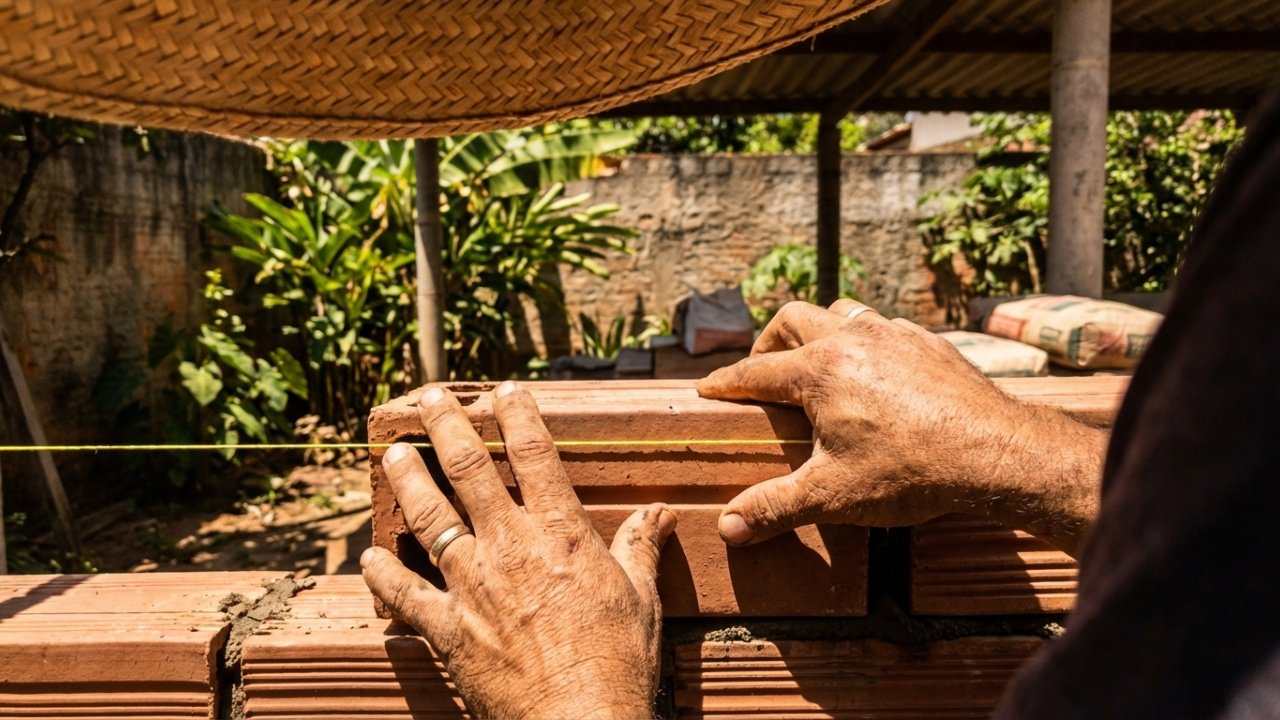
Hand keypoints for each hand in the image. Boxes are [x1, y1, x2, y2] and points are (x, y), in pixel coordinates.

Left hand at [362, 381, 674, 718]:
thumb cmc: (619, 663)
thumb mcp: (642, 598)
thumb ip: (641, 548)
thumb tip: (660, 513)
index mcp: (561, 534)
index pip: (535, 455)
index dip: (518, 416)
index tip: (506, 391)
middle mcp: (510, 548)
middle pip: (469, 470)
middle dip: (446, 427)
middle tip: (429, 398)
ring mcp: (473, 587)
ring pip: (430, 518)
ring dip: (408, 480)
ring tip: (392, 453)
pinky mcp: (447, 630)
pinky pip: (404, 595)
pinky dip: (384, 575)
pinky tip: (370, 558)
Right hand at [697, 300, 1103, 554]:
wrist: (997, 452)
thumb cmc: (912, 472)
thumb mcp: (833, 496)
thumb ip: (775, 508)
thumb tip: (727, 528)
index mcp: (819, 371)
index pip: (754, 372)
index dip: (725, 383)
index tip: (706, 390)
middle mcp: (851, 340)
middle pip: (791, 319)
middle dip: (767, 343)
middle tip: (762, 373)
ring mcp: (893, 335)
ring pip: (840, 311)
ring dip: (819, 330)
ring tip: (815, 363)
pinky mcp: (928, 342)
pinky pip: (884, 326)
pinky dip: (865, 341)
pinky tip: (874, 372)